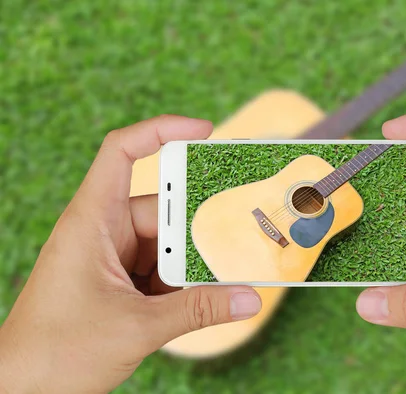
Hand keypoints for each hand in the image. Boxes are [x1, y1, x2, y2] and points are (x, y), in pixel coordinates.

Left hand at [0, 115, 261, 392]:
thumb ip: (198, 309)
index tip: (205, 131)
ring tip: (215, 284)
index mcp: (92, 221)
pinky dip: (178, 284)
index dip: (162, 131)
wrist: (20, 392)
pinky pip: (158, 270)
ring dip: (188, 265)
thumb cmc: (55, 353)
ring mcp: (110, 258)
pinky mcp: (117, 282)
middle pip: (161, 208)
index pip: (122, 152)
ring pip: (163, 244)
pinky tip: (195, 302)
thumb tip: (249, 299)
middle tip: (231, 239)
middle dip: (194, 229)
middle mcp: (102, 231)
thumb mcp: (138, 327)